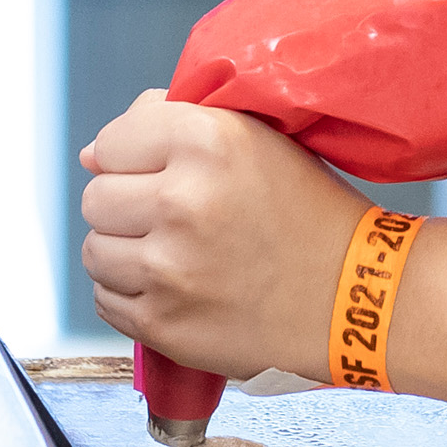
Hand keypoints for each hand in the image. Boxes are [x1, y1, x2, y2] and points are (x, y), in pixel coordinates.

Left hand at [77, 92, 372, 379]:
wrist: (354, 295)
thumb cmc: (309, 212)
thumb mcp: (258, 138)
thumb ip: (176, 124)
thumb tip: (92, 152)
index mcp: (209, 141)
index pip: (112, 141)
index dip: (134, 157)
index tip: (162, 171)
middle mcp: (182, 200)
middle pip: (96, 197)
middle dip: (127, 205)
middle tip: (173, 216)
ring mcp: (168, 268)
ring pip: (94, 250)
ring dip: (125, 251)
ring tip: (173, 253)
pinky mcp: (162, 322)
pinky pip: (105, 300)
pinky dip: (132, 295)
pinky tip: (175, 287)